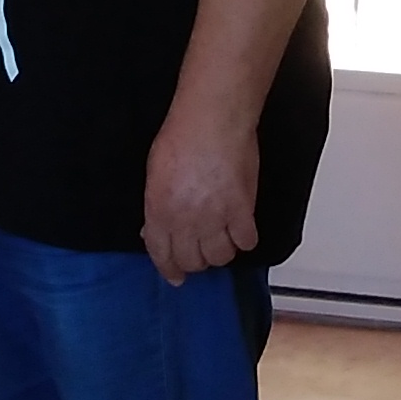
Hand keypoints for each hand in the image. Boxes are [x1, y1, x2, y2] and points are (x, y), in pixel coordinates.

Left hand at [139, 103, 258, 282]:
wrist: (211, 122)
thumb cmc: (181, 138)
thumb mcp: (154, 175)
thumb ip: (155, 207)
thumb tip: (154, 229)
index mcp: (160, 213)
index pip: (163, 255)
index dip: (170, 269)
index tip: (176, 277)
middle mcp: (186, 223)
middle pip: (193, 261)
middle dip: (196, 261)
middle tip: (202, 251)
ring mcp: (215, 219)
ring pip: (220, 257)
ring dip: (221, 252)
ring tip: (223, 239)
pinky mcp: (242, 211)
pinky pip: (246, 241)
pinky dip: (245, 239)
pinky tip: (242, 229)